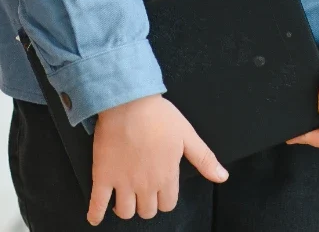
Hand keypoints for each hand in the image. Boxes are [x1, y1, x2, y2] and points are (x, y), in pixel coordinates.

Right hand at [88, 94, 227, 224]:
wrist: (127, 101)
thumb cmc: (158, 115)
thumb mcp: (187, 135)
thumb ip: (204, 159)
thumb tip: (222, 177)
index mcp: (166, 176)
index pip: (168, 204)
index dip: (164, 198)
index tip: (160, 190)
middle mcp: (145, 184)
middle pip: (147, 211)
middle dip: (146, 204)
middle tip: (142, 192)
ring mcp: (123, 182)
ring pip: (125, 211)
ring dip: (125, 208)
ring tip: (124, 200)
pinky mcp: (103, 176)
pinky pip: (97, 203)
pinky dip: (96, 214)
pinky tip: (95, 218)